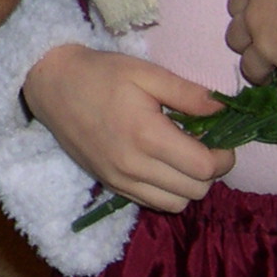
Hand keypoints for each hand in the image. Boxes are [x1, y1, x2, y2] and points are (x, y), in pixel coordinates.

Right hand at [21, 43, 233, 213]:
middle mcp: (134, 166)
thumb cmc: (101, 73)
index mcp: (147, 135)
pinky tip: (161, 164)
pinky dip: (166, 191)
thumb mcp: (146, 72)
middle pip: (196, 191)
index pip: (204, 167)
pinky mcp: (110, 185)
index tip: (222, 139)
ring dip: (189, 185)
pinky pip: (152, 203)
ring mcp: (120, 180)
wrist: (52, 85)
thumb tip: (222, 109)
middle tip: (203, 145)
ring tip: (182, 157)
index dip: (224, 156)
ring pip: (176, 204)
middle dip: (210, 171)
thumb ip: (188, 93)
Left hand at [226, 0, 276, 103]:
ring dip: (258, 71)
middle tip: (256, 45)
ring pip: (253, 67)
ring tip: (265, 76)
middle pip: (238, 36)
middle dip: (245, 41)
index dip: (244, 8)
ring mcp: (273, 47)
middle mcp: (258, 17)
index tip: (249, 13)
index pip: (238, 0)